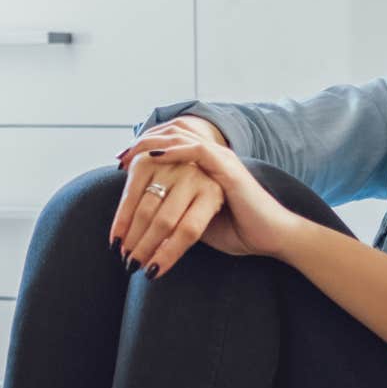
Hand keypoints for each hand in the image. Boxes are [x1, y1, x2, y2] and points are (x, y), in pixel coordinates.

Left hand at [111, 129, 307, 277]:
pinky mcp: (228, 169)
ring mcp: (219, 161)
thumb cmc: (239, 232)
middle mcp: (208, 160)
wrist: (272, 238)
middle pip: (162, 154)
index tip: (116, 165)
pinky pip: (198, 150)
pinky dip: (174, 149)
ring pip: (174, 149)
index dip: (137, 156)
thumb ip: (174, 213)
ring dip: (149, 157)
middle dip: (136, 166)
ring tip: (126, 163)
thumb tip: (142, 224)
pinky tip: (153, 157)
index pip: (162, 155)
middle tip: (115, 175)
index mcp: (201, 170)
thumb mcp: (196, 220)